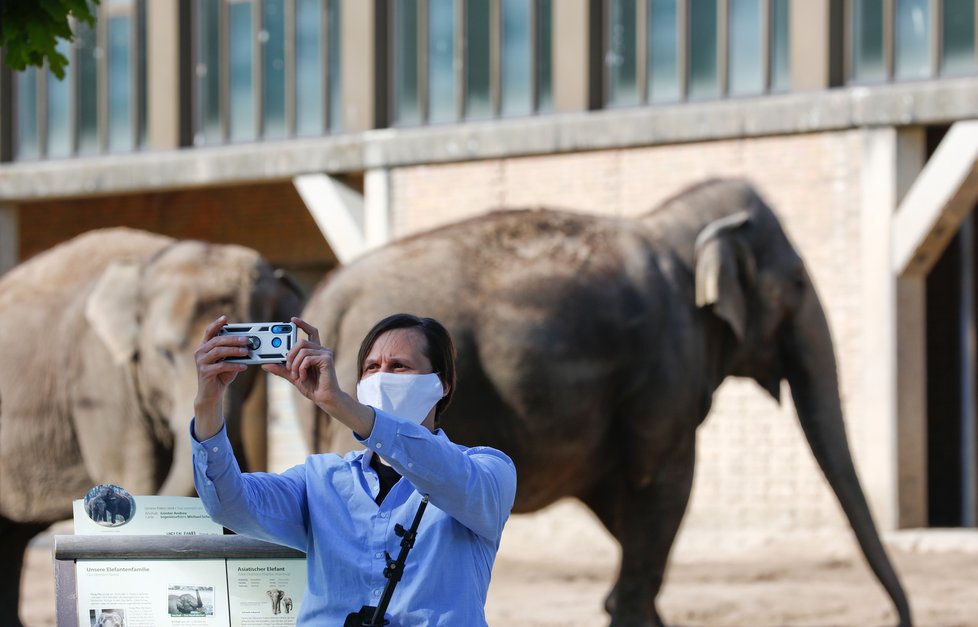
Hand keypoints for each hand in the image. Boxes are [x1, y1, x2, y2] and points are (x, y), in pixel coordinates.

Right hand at [193, 315, 248, 437]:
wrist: (212, 394)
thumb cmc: (221, 375)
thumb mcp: (229, 361)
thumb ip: (234, 353)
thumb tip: (248, 345)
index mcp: (205, 346)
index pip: (209, 332)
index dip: (216, 324)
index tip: (225, 318)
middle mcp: (200, 352)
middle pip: (217, 340)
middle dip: (233, 338)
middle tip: (246, 339)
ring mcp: (201, 362)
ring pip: (218, 351)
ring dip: (234, 350)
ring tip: (247, 352)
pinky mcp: (204, 372)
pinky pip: (221, 366)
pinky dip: (234, 365)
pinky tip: (244, 366)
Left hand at [264, 317, 374, 437]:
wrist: (324, 398)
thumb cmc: (312, 387)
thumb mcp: (292, 377)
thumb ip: (281, 369)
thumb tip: (265, 364)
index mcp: (314, 352)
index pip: (310, 332)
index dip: (302, 324)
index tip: (292, 320)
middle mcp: (321, 350)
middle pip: (302, 341)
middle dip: (290, 353)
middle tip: (288, 366)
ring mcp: (325, 354)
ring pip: (303, 350)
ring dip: (295, 364)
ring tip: (296, 375)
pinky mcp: (327, 359)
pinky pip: (307, 358)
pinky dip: (301, 368)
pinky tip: (303, 377)